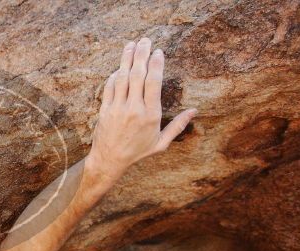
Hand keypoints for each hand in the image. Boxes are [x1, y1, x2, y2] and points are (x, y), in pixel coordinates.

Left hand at [85, 37, 196, 188]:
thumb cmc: (137, 152)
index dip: (156, 64)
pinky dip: (114, 75)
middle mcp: (134, 109)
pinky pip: (109, 87)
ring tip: (132, 45)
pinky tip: (120, 66)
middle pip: (138, 75)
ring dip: (127, 59)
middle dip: (142, 55)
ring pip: (122, 78)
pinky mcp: (105, 110)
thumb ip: (177, 126)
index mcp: (150, 115)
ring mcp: (117, 108)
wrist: (109, 161)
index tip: (158, 52)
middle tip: (146, 40)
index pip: (153, 83)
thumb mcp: (160, 143)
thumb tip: (194, 111)